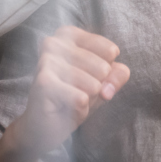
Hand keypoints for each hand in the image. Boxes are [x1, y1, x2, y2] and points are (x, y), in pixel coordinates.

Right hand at [13, 26, 129, 157]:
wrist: (43, 127)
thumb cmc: (73, 96)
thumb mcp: (102, 82)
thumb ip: (116, 75)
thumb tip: (108, 87)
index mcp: (69, 34)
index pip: (111, 52)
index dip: (109, 73)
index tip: (93, 79)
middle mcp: (54, 42)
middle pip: (104, 68)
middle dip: (97, 89)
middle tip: (78, 93)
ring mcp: (47, 60)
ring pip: (93, 84)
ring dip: (87, 100)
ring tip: (70, 101)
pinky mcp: (43, 82)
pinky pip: (81, 98)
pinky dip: (79, 110)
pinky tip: (64, 109)